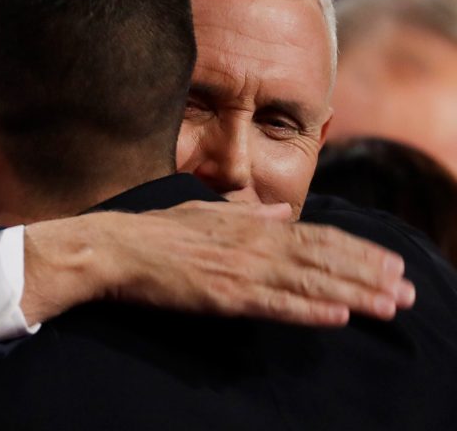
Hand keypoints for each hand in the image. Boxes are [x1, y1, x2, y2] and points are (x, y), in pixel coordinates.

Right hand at [21, 201, 414, 326]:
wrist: (118, 248)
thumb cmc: (158, 231)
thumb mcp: (206, 211)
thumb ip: (246, 212)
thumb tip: (279, 211)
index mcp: (250, 224)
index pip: (317, 236)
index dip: (358, 250)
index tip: (391, 263)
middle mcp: (253, 244)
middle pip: (323, 258)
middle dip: (369, 275)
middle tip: (409, 291)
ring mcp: (239, 269)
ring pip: (307, 282)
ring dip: (353, 294)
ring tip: (390, 306)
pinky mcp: (223, 296)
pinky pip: (274, 305)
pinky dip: (309, 310)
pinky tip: (338, 316)